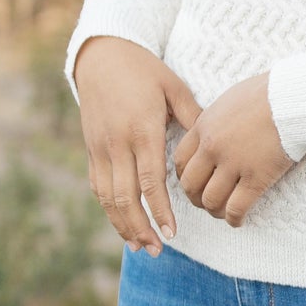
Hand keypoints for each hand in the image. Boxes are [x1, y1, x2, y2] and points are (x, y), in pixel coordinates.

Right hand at [74, 36, 201, 253]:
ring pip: (108, 197)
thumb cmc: (143, 69)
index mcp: (142, 130)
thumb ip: (192, 117)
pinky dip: (109, 210)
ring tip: (141, 247)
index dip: (161, 210)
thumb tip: (214, 144)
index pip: (151, 181)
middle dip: (142, 227)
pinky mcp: (91, 149)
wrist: (101, 55)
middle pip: (126, 197)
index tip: (173, 232)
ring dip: (123, 225)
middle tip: (159, 250)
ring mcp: (101, 148)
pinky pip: (98, 186)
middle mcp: (118, 144)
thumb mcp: (173, 87)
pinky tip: (122, 226)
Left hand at [174, 73, 295, 225]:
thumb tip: (216, 129)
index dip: (184, 177)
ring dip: (214, 211)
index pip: (180, 160)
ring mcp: (233, 164)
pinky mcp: (255, 178)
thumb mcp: (230, 100)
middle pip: (191, 184)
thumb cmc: (267, 93)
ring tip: (222, 213)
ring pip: (211, 200)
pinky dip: (234, 219)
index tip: (194, 183)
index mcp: (204, 127)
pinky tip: (238, 221)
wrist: (292, 98)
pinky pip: (236, 208)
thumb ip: (217, 119)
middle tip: (205, 203)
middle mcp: (213, 148)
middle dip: (195, 198)